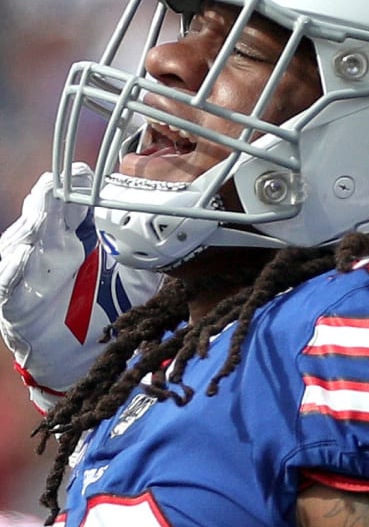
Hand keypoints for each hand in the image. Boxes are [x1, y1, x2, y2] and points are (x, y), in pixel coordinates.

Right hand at [0, 165, 160, 410]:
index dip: (77, 188)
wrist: (81, 353)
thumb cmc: (105, 306)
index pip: (73, 204)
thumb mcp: (136, 277)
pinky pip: (9, 282)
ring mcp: (27, 270)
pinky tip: (24, 256)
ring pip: (24, 239)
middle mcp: (49, 246)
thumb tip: (191, 233)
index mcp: (76, 236)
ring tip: (43, 208)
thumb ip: (155, 255)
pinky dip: (14, 269)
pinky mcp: (14, 299)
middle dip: (52, 197)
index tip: (87, 172)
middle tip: (60, 181)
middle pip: (45, 214)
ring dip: (34, 223)